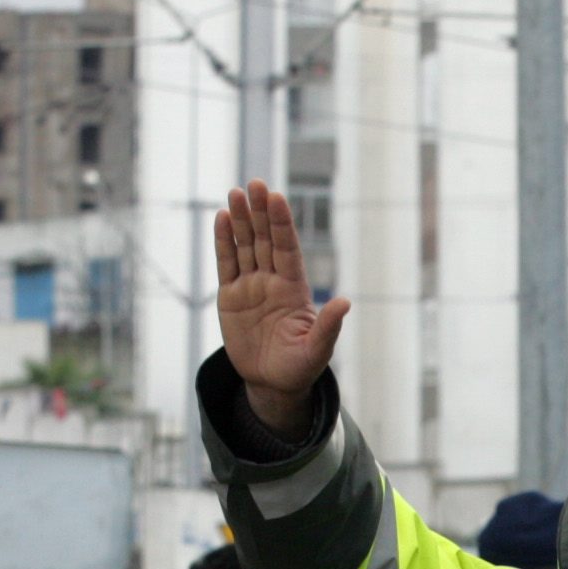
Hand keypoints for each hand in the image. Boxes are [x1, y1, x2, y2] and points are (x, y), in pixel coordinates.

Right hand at [214, 178, 350, 437]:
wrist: (273, 383)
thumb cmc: (300, 368)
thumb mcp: (317, 350)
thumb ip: (328, 326)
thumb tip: (346, 303)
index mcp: (295, 289)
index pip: (287, 249)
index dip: (281, 224)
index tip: (277, 198)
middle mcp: (273, 281)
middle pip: (265, 240)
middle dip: (260, 213)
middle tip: (256, 184)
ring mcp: (251, 286)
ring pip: (245, 246)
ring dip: (240, 220)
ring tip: (235, 192)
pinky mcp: (230, 296)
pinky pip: (227, 264)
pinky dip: (224, 242)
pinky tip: (221, 218)